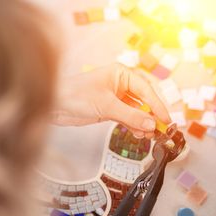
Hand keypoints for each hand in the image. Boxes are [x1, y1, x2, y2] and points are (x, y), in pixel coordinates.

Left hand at [54, 63, 169, 137]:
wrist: (54, 105)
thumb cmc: (76, 95)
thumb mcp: (106, 105)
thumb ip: (130, 115)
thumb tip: (151, 124)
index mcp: (121, 74)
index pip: (146, 89)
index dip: (157, 105)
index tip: (166, 119)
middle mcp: (120, 84)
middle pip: (143, 100)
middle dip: (151, 115)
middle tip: (160, 129)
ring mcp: (115, 98)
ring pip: (136, 111)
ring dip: (143, 123)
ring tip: (149, 135)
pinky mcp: (109, 110)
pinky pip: (127, 118)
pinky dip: (133, 126)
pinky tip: (138, 134)